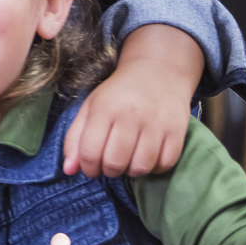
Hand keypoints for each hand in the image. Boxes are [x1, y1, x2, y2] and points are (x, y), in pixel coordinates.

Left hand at [66, 23, 197, 177]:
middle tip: (110, 165)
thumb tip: (68, 170)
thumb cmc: (118, 95)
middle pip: (115, 162)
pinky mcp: (177, 130)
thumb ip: (75, 138)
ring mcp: (156, 123)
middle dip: (109, 171)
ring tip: (128, 161)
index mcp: (104, 108)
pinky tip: (148, 158)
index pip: (90, 152)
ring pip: (141, 167)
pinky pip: (165, 164)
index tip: (91, 168)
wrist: (157, 73)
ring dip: (132, 172)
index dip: (88, 168)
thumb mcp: (90, 108)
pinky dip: (155, 168)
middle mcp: (130, 115)